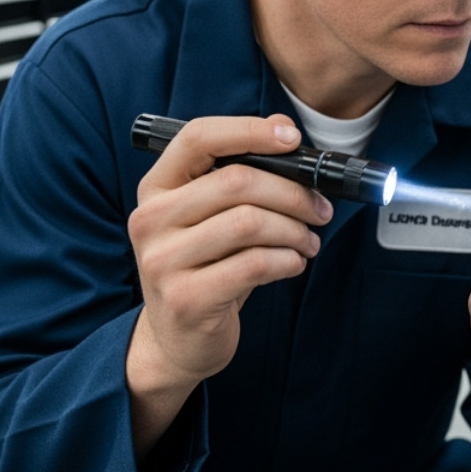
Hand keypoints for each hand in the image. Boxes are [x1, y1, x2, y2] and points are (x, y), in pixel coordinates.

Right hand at [124, 114, 331, 455]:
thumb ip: (236, 181)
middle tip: (320, 209)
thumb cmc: (205, 268)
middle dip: (292, 193)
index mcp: (156, 188)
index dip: (249, 130)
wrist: (177, 340)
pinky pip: (254, 264)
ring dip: (294, 230)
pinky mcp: (186, 297)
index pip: (197, 137)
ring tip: (308, 241)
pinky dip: (287, 260)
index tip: (292, 137)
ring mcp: (162, 260)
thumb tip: (289, 140)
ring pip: (249, 222)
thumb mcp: (208, 219)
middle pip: (236, 181)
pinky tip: (293, 264)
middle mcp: (150, 219)